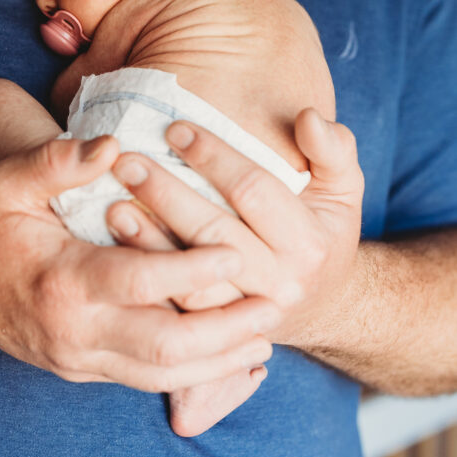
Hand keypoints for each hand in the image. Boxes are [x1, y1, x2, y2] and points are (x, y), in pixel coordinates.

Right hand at [0, 135, 282, 391]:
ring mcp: (80, 359)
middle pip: (165, 344)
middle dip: (225, 328)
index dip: (191, 267)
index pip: (139, 280)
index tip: (236, 251)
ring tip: (265, 337)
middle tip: (275, 305)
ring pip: (162, 373)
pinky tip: (227, 359)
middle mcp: (76, 331)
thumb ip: (57, 161)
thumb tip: (111, 145)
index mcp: (61, 280)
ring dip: (218, 359)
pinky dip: (193, 373)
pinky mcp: (84, 369)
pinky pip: (148, 380)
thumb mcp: (6, 181)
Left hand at [106, 108, 363, 351]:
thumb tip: (309, 117)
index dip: (213, 157)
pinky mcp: (218, 338)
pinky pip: (177, 314)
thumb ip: (332, 149)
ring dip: (148, 243)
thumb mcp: (344, 188)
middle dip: (166, 194)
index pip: (253, 191)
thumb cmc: (324, 231)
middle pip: (213, 235)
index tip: (175, 128)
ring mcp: (246, 318)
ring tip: (112, 207)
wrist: (324, 307)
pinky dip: (147, 285)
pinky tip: (116, 252)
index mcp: (308, 243)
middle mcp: (279, 285)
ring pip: (190, 284)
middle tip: (127, 161)